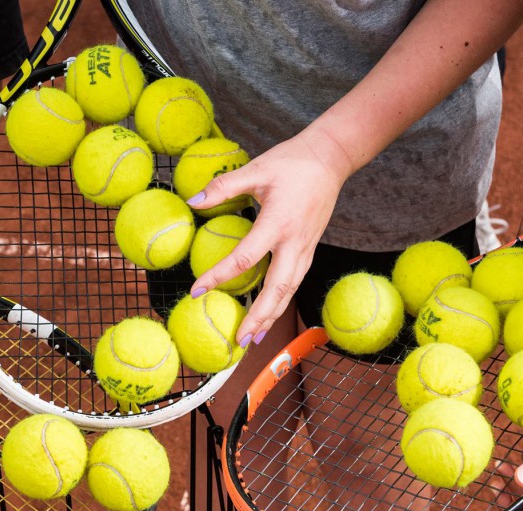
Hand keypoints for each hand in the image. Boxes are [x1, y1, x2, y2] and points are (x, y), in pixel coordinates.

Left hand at [187, 132, 350, 345]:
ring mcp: (305, 248)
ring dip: (272, 316)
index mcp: (278, 223)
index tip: (197, 291)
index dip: (219, 276)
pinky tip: (269, 313)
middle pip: (277, 289)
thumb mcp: (256, 169)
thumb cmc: (292, 162)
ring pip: (289, 290)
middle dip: (258, 316)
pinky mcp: (309, 249)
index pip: (244, 258)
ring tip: (254, 338)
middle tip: (240, 339)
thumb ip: (223, 187)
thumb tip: (192, 200)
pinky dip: (281, 302)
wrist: (330, 159)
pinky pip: (294, 282)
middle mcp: (294, 242)